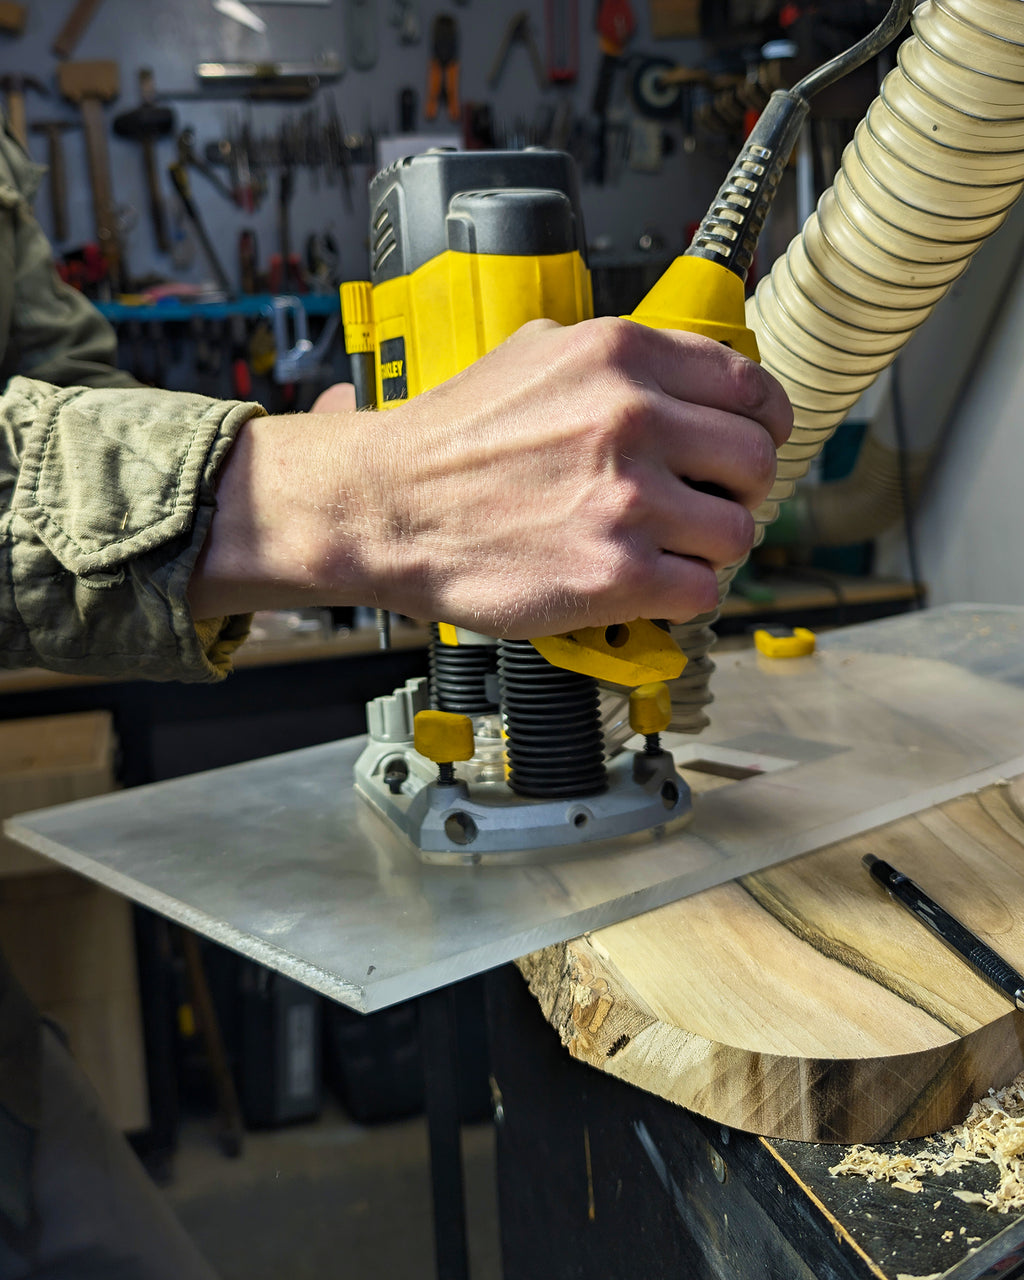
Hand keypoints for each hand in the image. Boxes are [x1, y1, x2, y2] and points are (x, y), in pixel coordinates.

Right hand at [189, 317, 791, 634]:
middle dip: (738, 489)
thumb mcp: (534, 354)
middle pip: (756, 461)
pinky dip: (682, 596)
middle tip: (706, 505)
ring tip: (668, 550)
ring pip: (737, 531)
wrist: (386, 508)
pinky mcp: (615, 574)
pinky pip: (703, 591)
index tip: (756, 443)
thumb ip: (617, 359)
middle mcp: (632, 419)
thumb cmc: (450, 440)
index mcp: (620, 356)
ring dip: (709, 548)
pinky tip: (646, 585)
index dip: (764, 424)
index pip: (750, 388)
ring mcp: (627, 499)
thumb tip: (685, 376)